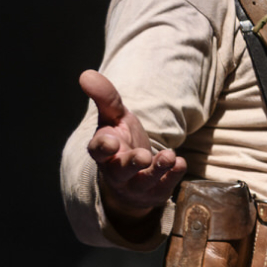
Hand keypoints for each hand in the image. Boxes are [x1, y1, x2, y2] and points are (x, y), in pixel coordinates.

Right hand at [80, 69, 185, 217]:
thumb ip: (104, 97)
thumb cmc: (121, 140)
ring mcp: (135, 185)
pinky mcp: (154, 192)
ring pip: (144, 181)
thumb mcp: (114, 117)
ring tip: (170, 157)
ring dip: (157, 170)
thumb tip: (86, 73)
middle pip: (120, 171)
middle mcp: (116, 171)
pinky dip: (172, 177)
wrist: (133, 174)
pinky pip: (163, 188)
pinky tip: (179, 163)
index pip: (98, 151)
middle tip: (143, 156)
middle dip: (131, 164)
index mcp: (103, 151)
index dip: (103, 147)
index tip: (110, 142)